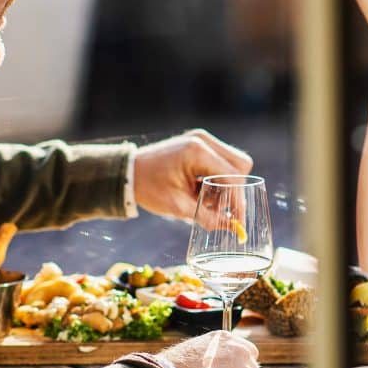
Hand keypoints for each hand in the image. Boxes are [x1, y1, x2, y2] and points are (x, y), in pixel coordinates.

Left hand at [133, 129, 252, 220]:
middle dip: (234, 190)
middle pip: (240, 165)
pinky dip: (218, 178)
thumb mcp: (177, 207)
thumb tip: (232, 228)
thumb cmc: (148, 188)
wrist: (128, 172)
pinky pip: (222, 161)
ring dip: (226, 184)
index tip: (239, 221)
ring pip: (233, 163)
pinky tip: (201, 191)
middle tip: (221, 209)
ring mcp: (202, 139)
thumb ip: (207, 217)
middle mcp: (203, 140)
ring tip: (205, 201)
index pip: (232, 176)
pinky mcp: (199, 143)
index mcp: (197, 152)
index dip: (238, 200)